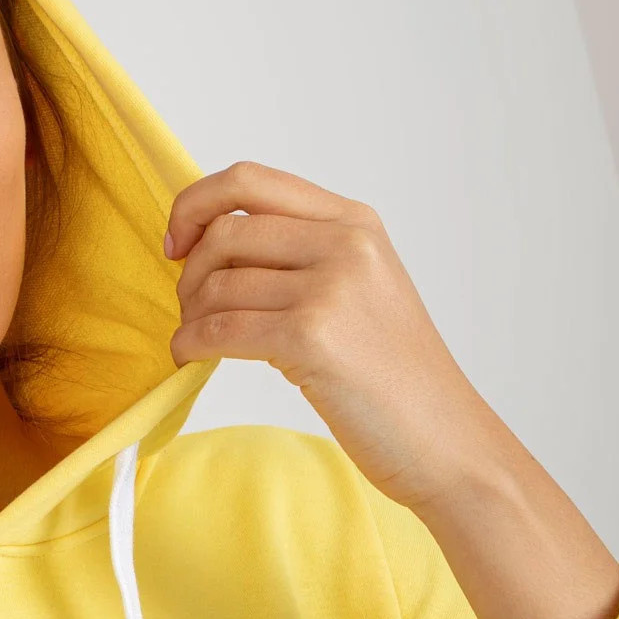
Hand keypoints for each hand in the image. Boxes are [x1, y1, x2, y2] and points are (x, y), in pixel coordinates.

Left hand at [165, 160, 505, 511]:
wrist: (442, 437)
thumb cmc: (394, 376)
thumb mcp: (360, 289)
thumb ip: (303, 256)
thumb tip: (215, 243)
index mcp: (354, 222)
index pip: (250, 181)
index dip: (196, 204)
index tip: (176, 242)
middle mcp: (345, 243)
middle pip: (225, 233)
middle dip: (189, 274)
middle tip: (190, 310)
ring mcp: (330, 288)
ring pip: (217, 284)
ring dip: (190, 316)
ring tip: (198, 341)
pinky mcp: (311, 338)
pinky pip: (219, 329)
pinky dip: (190, 344)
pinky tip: (190, 358)